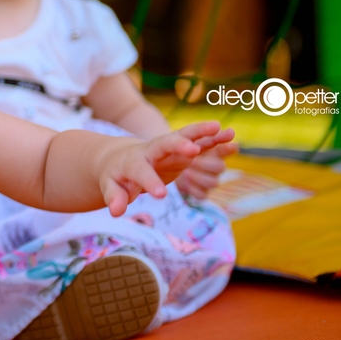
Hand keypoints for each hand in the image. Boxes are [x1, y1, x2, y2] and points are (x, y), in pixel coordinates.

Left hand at [99, 122, 234, 216]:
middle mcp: (152, 151)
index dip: (149, 181)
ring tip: (221, 128)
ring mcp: (168, 148)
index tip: (160, 195)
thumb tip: (115, 211)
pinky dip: (212, 137)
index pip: (140, 170)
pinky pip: (198, 142)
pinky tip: (229, 134)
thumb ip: (114, 197)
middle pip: (164, 143)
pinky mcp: (181, 149)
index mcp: (133, 161)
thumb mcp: (110, 186)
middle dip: (177, 145)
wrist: (120, 157)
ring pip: (185, 136)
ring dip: (201, 132)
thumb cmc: (116, 175)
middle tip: (192, 150)